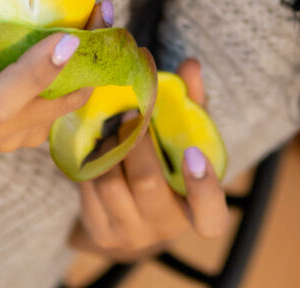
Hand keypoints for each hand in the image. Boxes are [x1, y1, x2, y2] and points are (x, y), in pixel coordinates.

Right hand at [0, 0, 94, 151]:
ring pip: (66, 103)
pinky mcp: (35, 134)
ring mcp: (16, 138)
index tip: (68, 38)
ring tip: (101, 14)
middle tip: (101, 10)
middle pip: (46, 103)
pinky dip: (82, 71)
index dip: (36, 73)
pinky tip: (90, 35)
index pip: (0, 101)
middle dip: (81, 57)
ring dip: (91, 61)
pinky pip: (67, 104)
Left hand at [72, 56, 229, 260]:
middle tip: (129, 112)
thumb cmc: (169, 166)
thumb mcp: (187, 139)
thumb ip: (192, 105)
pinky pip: (88, 189)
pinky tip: (96, 147)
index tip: (192, 154)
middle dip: (135, 140)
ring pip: (110, 182)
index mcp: (200, 210)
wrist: (132, 214)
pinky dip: (90, 161)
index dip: (204, 187)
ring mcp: (130, 233)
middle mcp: (166, 227)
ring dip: (108, 146)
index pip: (211, 214)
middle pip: (146, 181)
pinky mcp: (100, 231)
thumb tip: (190, 65)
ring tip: (112, 128)